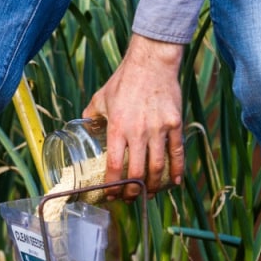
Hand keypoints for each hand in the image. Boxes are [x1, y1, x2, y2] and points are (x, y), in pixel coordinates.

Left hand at [84, 34, 184, 200]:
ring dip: (153, 186)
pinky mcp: (175, 124)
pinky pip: (177, 152)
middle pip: (137, 172)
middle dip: (133, 191)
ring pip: (157, 167)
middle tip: (130, 199)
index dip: (113, 185)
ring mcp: (159, 129)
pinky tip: (174, 183)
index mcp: (117, 127)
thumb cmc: (125, 79)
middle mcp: (138, 132)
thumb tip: (84, 127)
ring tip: (148, 194)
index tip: (111, 194)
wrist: (151, 62)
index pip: (114, 165)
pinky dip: (177, 171)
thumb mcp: (101, 97)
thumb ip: (91, 115)